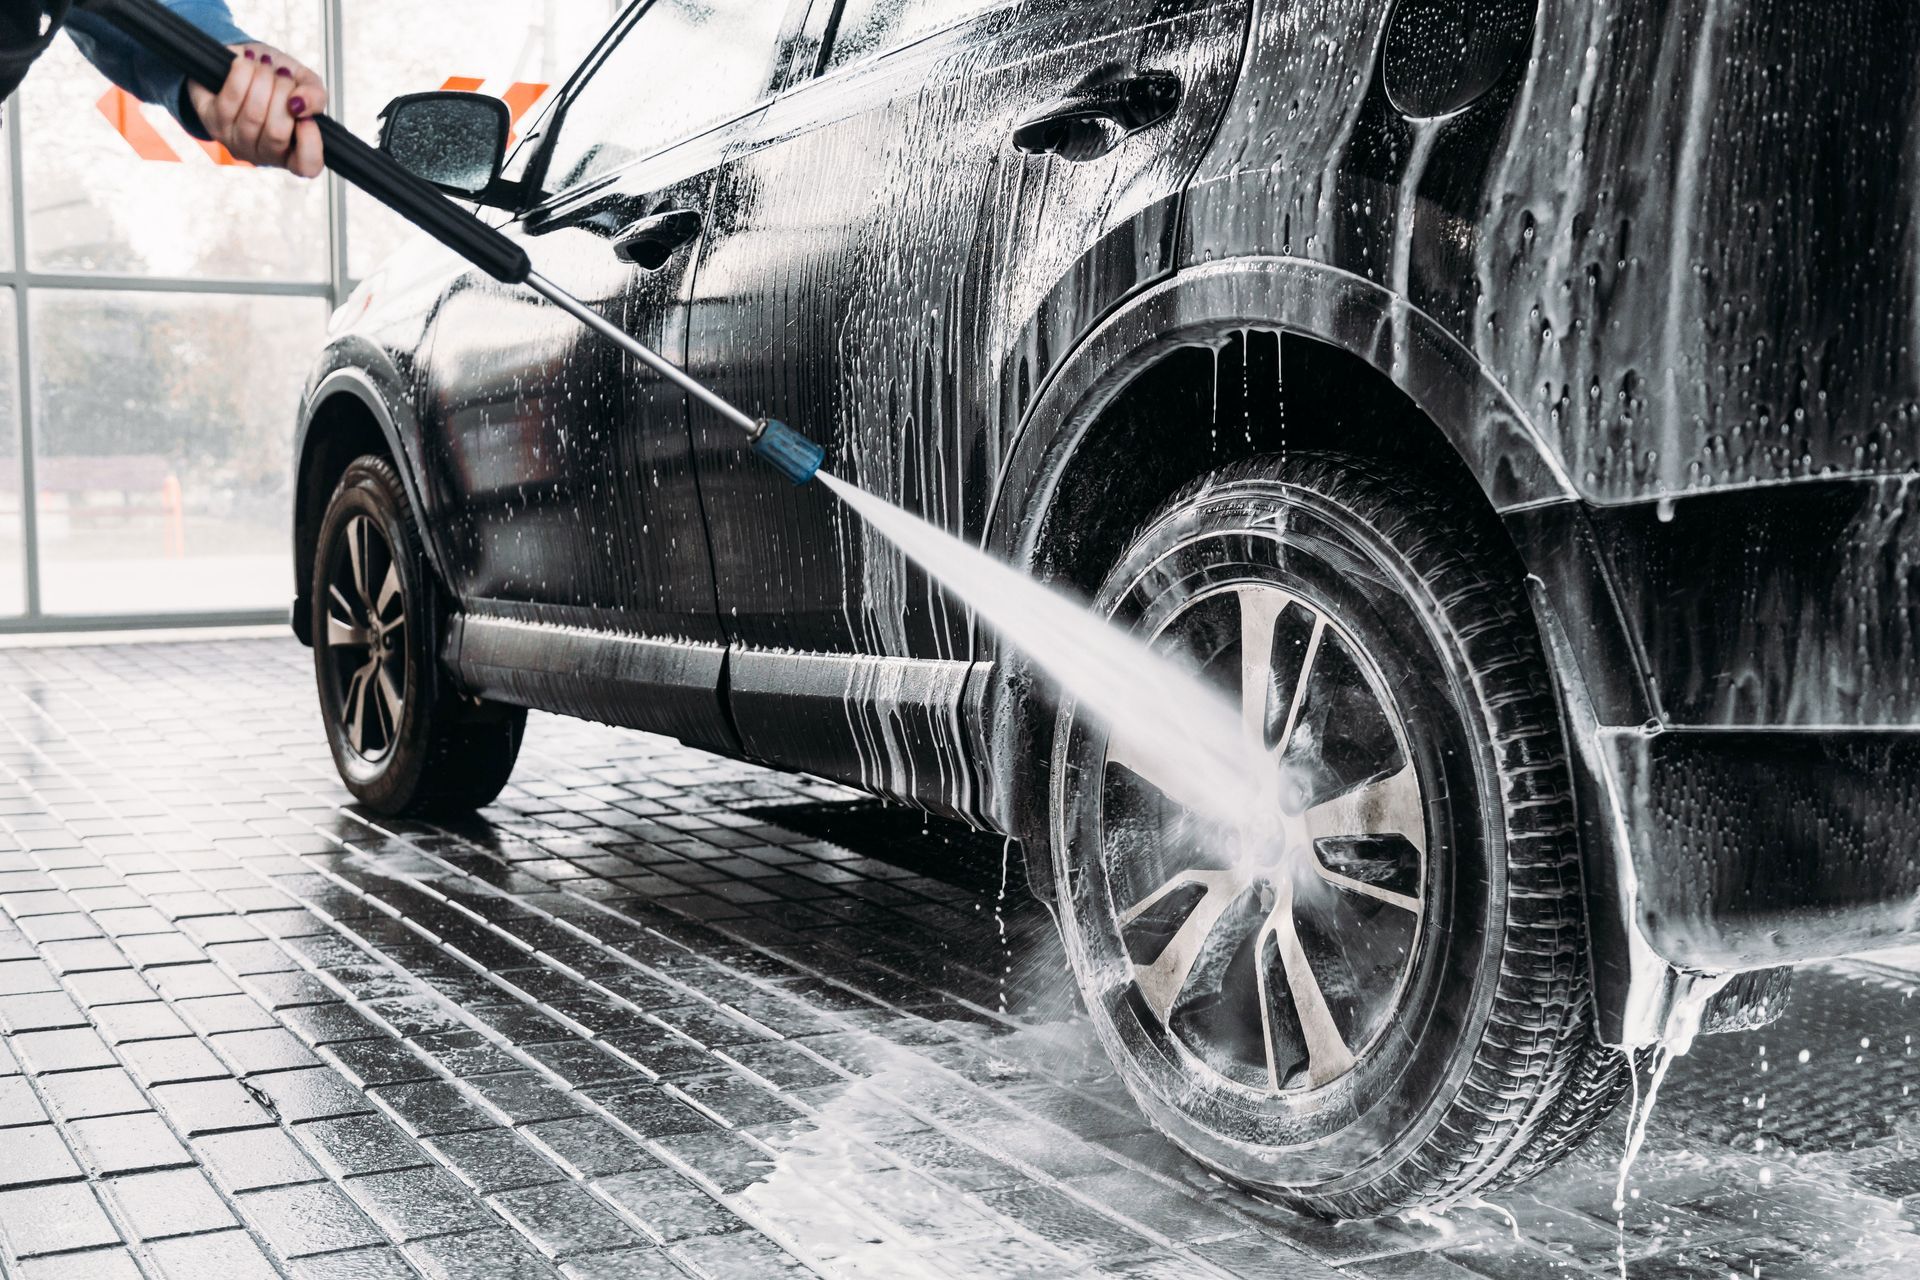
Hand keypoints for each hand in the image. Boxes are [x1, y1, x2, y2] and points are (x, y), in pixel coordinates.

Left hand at [186, 43, 327, 177]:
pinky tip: (246, 63)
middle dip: (283, 93)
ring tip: (265, 65)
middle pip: (276, 133)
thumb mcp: (305, 84)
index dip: (310, 142)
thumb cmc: (278, 77)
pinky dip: (242, 73)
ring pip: (253, 115)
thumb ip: (315, 96)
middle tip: (284, 74)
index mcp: (291, 152)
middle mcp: (261, 153)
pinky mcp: (210, 119)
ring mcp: (233, 140)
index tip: (307, 117)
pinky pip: (230, 99)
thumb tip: (300, 104)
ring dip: (262, 79)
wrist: (244, 61)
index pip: (307, 165)